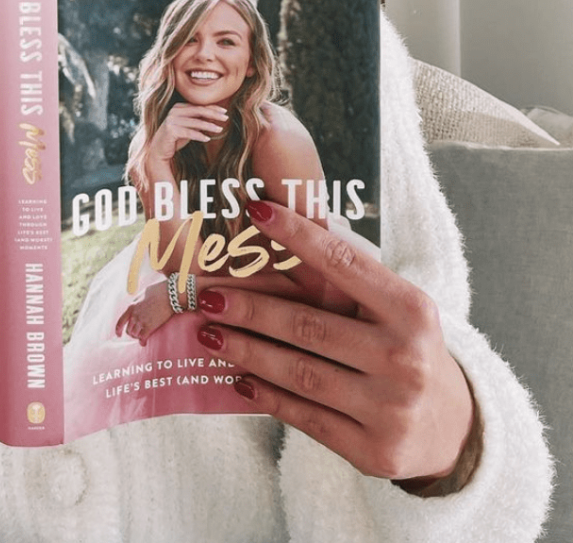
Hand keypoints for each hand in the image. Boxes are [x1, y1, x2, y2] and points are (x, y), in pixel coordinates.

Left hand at [115, 280, 173, 344]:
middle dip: (131, 333)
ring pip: (135, 335)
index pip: (120, 321)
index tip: (118, 335)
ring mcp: (142, 321)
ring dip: (137, 337)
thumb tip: (135, 307)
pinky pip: (143, 338)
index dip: (118, 330)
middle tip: (137, 334)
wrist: (168, 294)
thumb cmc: (157, 291)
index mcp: (131, 307)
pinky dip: (142, 342)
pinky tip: (144, 343)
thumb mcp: (142, 294)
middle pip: (128, 330)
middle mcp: (134, 315)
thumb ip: (137, 302)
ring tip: (141, 337)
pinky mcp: (150, 326)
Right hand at [148, 103, 227, 164]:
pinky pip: (188, 132)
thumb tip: (215, 116)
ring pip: (195, 122)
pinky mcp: (170, 130)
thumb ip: (199, 120)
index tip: (224, 112)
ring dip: (209, 126)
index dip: (213, 108)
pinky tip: (207, 139)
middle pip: (198, 111)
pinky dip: (199, 135)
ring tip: (219, 129)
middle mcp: (175, 111)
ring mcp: (172, 120)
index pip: (199, 106)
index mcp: (179, 107)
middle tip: (226, 118)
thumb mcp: (189, 127)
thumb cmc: (175, 138)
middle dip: (214, 114)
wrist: (158, 149)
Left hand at [196, 200, 474, 483]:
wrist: (454, 429)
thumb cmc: (409, 350)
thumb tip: (279, 237)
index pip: (344, 264)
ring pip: (299, 373)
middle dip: (250, 309)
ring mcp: (389, 408)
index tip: (256, 212)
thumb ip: (349, 282)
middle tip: (208, 295)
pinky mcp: (372, 450)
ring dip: (246, 351)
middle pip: (309, 326)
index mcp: (411, 310)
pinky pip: (305, 416)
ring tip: (210, 334)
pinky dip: (266, 395)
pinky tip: (238, 377)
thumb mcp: (396, 310)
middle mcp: (404, 357)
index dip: (298, 236)